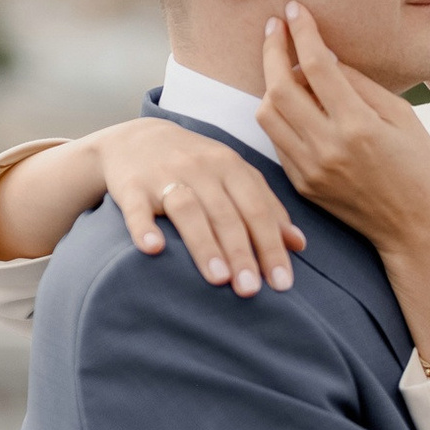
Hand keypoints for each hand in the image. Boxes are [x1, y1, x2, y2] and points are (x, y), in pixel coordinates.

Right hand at [89, 118, 304, 297]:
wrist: (135, 139)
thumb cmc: (195, 166)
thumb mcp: (233, 176)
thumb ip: (265, 207)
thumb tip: (298, 244)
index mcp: (230, 167)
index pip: (257, 209)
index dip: (271, 246)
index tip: (282, 283)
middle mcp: (201, 168)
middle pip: (226, 213)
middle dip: (241, 253)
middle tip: (251, 290)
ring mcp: (164, 176)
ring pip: (188, 210)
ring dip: (204, 245)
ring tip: (218, 279)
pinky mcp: (131, 186)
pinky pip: (137, 208)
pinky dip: (144, 228)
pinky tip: (153, 249)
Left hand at [256, 3, 429, 256]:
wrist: (417, 230)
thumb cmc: (420, 167)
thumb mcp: (402, 117)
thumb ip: (360, 84)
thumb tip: (324, 55)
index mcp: (359, 126)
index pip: (316, 66)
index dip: (302, 32)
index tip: (294, 10)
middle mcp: (328, 148)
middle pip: (278, 87)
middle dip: (272, 50)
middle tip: (277, 28)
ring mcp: (310, 169)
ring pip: (267, 114)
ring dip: (271, 84)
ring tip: (285, 66)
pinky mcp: (302, 185)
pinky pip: (276, 140)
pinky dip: (279, 115)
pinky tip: (293, 103)